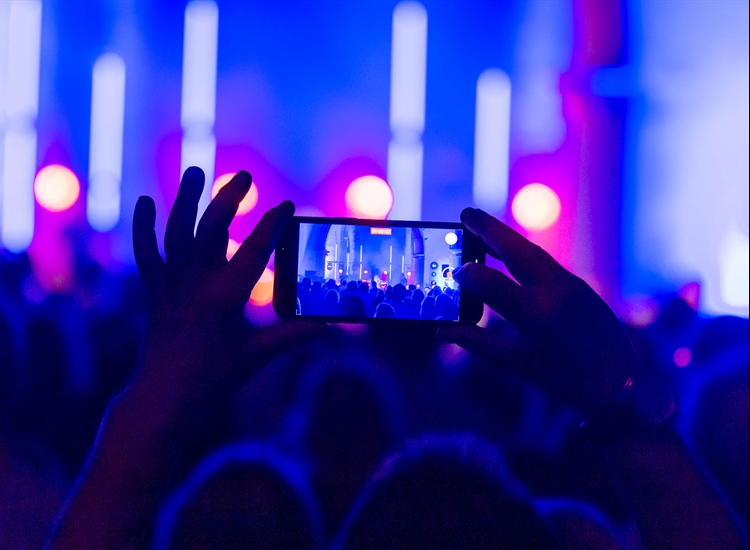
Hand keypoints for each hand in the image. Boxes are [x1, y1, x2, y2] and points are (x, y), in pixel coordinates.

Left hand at [132, 167, 322, 405]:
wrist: (164, 397)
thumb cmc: (213, 378)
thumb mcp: (257, 356)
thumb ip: (293, 336)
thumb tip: (330, 327)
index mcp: (224, 298)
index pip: (254, 251)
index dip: (273, 225)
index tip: (286, 205)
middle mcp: (194, 284)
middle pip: (210, 229)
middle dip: (228, 198)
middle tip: (244, 175)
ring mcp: (170, 285)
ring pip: (175, 232)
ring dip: (184, 199)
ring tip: (195, 171)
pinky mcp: (153, 290)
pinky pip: (145, 253)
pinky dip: (143, 227)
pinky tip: (145, 202)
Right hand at [440, 208, 637, 418]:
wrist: (621, 384)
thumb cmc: (565, 379)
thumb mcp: (516, 364)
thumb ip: (477, 343)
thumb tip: (443, 331)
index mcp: (535, 315)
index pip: (490, 282)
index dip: (467, 275)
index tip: (455, 274)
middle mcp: (554, 291)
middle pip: (516, 249)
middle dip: (488, 229)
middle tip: (465, 213)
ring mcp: (571, 284)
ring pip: (532, 250)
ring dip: (506, 236)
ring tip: (482, 224)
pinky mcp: (580, 285)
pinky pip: (545, 261)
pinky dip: (522, 252)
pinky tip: (509, 252)